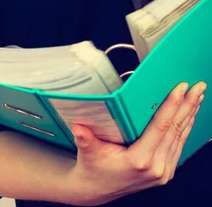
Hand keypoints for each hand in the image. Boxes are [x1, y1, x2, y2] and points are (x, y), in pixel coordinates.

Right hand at [66, 81, 205, 205]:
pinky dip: (186, 127)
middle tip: (197, 87)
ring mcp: (163, 171)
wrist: (96, 189)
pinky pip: (179, 145)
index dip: (172, 106)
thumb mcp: (88, 152)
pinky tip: (189, 115)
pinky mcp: (165, 171)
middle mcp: (156, 168)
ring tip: (197, 96)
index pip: (161, 127)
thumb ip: (85, 139)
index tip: (181, 88)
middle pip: (176, 130)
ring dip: (190, 114)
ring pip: (181, 137)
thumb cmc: (93, 168)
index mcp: (139, 160)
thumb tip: (78, 127)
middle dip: (188, 106)